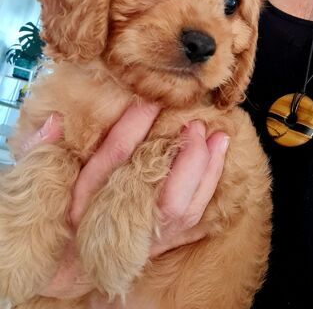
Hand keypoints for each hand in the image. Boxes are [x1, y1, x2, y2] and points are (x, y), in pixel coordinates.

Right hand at [21, 104, 228, 304]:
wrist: (72, 261)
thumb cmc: (62, 212)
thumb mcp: (46, 180)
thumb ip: (43, 151)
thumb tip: (55, 121)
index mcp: (89, 198)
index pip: (116, 157)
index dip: (135, 126)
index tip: (152, 100)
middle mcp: (121, 218)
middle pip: (163, 190)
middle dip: (186, 155)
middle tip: (196, 124)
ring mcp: (146, 235)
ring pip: (185, 207)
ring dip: (207, 171)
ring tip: (220, 138)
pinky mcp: (163, 244)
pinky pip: (193, 225)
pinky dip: (209, 196)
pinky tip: (221, 169)